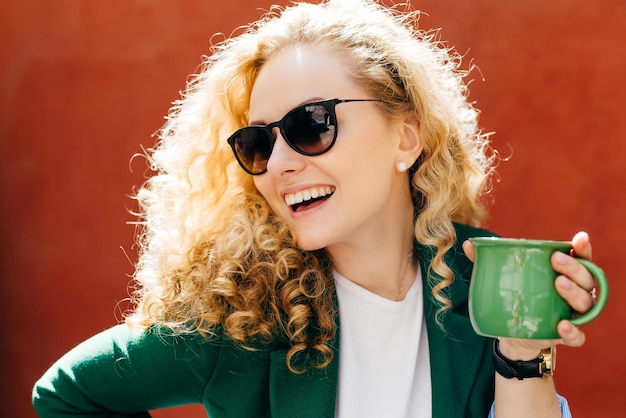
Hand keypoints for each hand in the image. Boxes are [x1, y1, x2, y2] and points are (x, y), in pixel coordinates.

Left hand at [462, 232, 595, 357]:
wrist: (514, 335)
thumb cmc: (517, 297)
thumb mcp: (507, 279)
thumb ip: (489, 261)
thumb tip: (469, 245)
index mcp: (565, 274)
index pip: (582, 258)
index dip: (583, 248)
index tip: (579, 238)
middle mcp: (576, 293)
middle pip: (586, 279)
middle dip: (574, 267)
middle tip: (556, 259)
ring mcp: (572, 315)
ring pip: (585, 304)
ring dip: (574, 292)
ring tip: (558, 283)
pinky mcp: (565, 337)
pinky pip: (577, 337)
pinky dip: (572, 332)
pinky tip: (562, 325)